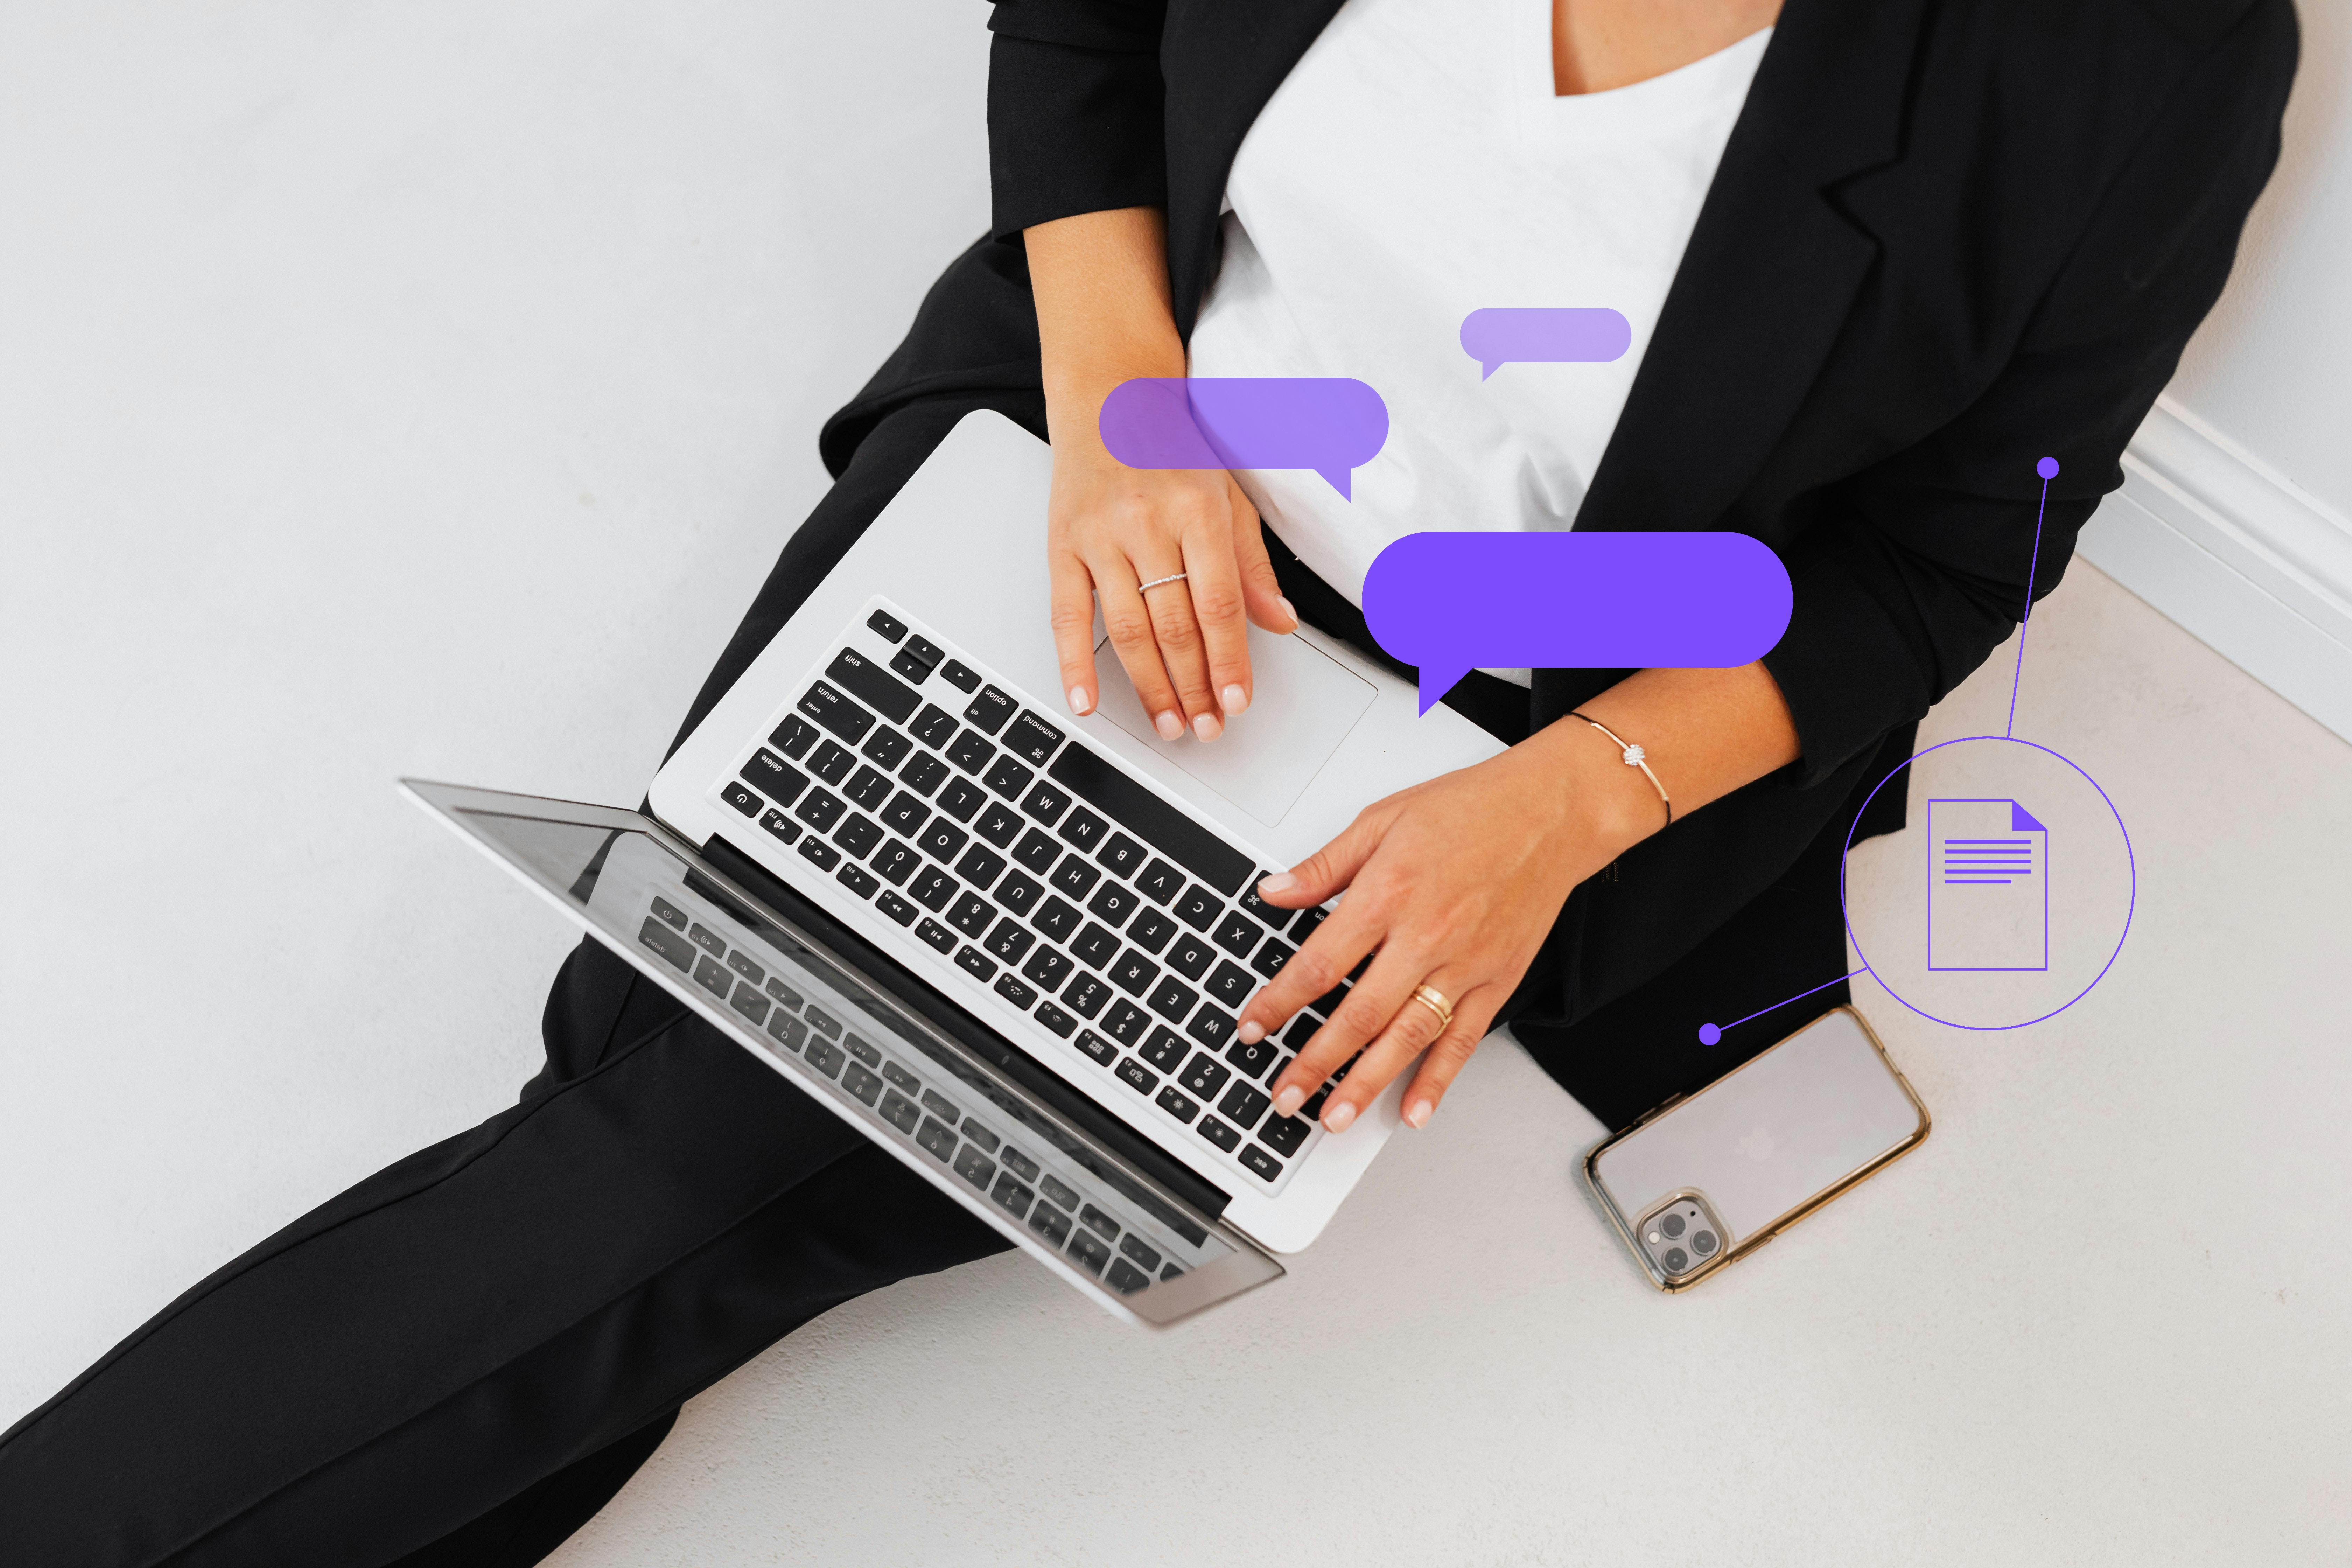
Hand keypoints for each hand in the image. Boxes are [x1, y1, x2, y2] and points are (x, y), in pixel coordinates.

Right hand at [1046, 440, 1296, 740]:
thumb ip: (1251, 564)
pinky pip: (1066, 615)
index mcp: (1197, 509)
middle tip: (1207, 727)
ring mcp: (1100, 536)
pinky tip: (1086, 702)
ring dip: (1150, 687)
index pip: (1218, 604)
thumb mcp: (1228, 495)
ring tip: (1169, 724)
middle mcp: (1147, 523)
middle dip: (1194, 687)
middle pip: (1174, 626)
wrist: (1109, 395)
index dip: (1228, 661)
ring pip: (1127, 630)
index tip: (1237, 701)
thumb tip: (1279, 622)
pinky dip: (1073, 664)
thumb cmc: (1173, 446)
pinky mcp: (1061, 544)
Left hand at [1236, 736, 1656, 1132]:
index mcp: (1388, 893)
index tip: (1253, 1027)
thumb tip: (1273, 892)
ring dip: (1366, 1084)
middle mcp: (1425, 935)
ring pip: (1407, 1037)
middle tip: (1284, 1095)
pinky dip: (1438, 1080)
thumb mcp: (1383, 819)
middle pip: (1358, 1015)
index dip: (1279, 1002)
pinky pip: (1463, 1039)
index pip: (1318, 964)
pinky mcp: (1497, 978)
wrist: (1551, 812)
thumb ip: (1326, 865)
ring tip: (1332, 1119)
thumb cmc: (1472, 809)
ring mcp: (1464, 963)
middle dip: (1315, 1063)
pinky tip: (1413, 1110)